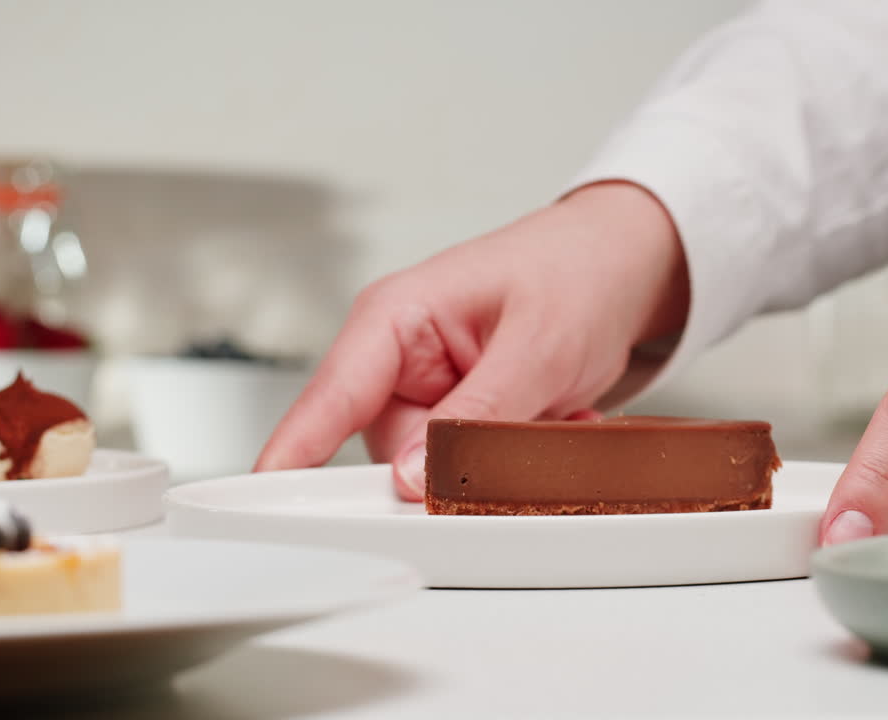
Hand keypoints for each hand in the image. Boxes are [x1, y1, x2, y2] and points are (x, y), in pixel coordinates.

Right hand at [255, 182, 688, 498]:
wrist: (623, 263)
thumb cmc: (574, 271)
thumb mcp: (536, 346)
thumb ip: (475, 416)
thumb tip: (414, 480)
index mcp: (395, 318)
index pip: (328, 399)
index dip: (293, 456)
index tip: (264, 502)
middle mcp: (399, 357)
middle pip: (390, 455)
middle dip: (458, 463)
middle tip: (521, 432)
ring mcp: (429, 388)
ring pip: (437, 469)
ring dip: (501, 456)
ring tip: (553, 408)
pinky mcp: (459, 411)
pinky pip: (472, 464)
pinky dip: (520, 452)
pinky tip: (559, 412)